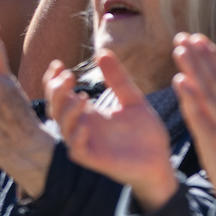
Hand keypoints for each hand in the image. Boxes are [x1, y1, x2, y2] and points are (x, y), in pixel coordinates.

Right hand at [46, 52, 178, 211]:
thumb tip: (101, 52)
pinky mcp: (96, 161)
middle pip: (55, 109)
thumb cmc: (146, 135)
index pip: (60, 96)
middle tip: (69, 76)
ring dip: (67, 111)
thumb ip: (118, 79)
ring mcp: (88, 144)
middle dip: (55, 91)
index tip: (59, 64)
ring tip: (83, 97)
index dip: (53, 80)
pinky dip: (77, 136)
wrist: (162, 162)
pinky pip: (76, 150)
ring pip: (62, 128)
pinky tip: (87, 126)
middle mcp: (84, 128)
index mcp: (89, 114)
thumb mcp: (132, 100)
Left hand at [171, 33, 215, 197]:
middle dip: (198, 56)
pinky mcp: (213, 141)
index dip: (212, 56)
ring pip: (206, 92)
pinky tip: (178, 82)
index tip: (198, 38)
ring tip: (179, 50)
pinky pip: (199, 116)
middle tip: (182, 37)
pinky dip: (189, 98)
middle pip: (215, 79)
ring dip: (192, 69)